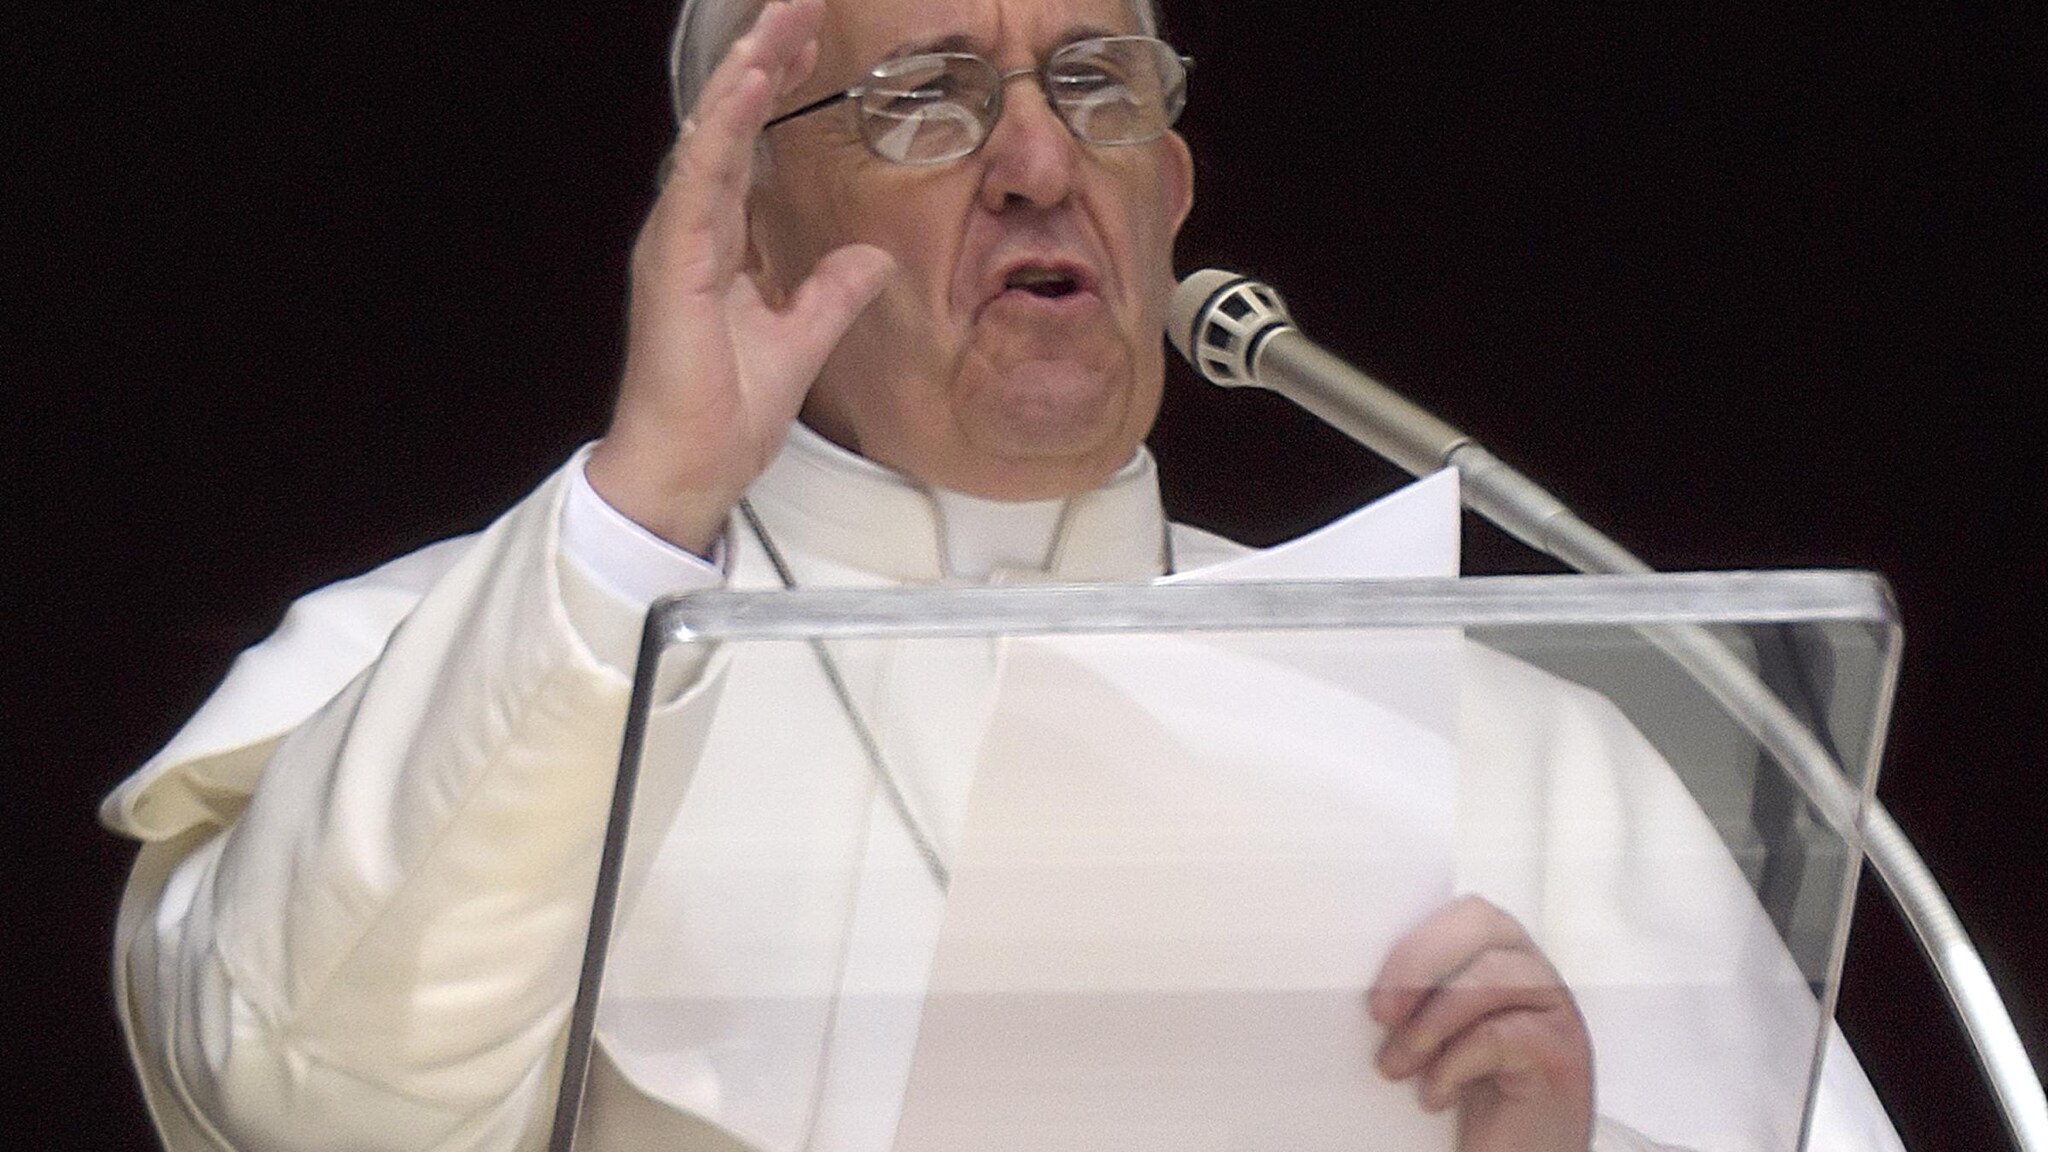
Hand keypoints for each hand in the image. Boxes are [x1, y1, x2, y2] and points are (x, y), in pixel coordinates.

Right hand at [586, 0, 894, 553]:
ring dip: (748, 73)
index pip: (750, 145)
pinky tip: (752, 83)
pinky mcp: (675, 261)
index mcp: (716, 242)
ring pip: (714, 135)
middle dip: (764, 57)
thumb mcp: (803, 341)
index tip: (810, 40)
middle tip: (798, 3)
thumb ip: (833, 294)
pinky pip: (703, 178)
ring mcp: (677, 241)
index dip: (776, 88)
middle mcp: (691, 230)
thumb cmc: (724, 415)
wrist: (690, 468)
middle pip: (729, 124)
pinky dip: (728, 126)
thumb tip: (873, 259)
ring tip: (780, 20)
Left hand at [1368, 895, 1593, 1151]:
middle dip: (1419, 961)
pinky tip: (1435, 1095)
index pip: (1464, 911)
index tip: (1370, 983)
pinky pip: (1503, 1035)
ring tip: (1398, 1066)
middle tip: (1380, 1014)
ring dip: (1431, 1021)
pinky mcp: (1562, 1057)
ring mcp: (1556, 1013)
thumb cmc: (1468, 1106)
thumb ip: (1414, 999)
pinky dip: (1454, 1064)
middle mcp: (1535, 976)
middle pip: (1482, 923)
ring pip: (1492, 976)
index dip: (1415, 936)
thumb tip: (1347, 976)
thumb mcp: (1432, 1038)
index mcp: (1502, 959)